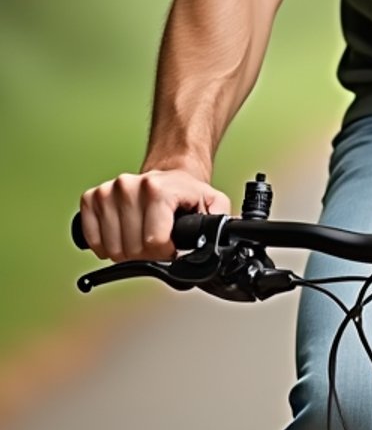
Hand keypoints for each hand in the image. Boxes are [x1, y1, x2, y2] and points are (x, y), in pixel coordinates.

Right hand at [78, 167, 230, 262]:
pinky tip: (121, 235)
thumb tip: (223, 240)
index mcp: (157, 189)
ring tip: (141, 236)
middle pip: (131, 249)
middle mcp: (129, 186)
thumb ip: (219, 221)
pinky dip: (105, 245)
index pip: (153, 242)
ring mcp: (108, 191)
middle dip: (146, 254)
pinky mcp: (91, 198)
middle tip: (157, 241)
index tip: (172, 246)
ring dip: (127, 251)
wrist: (168, 175)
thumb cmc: (187, 194)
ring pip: (111, 248)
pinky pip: (91, 238)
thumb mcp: (213, 204)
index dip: (165, 253)